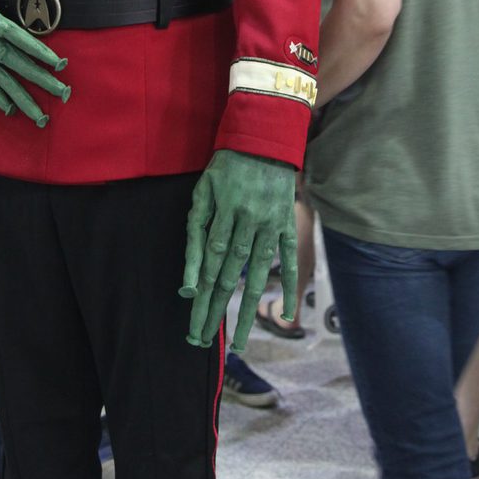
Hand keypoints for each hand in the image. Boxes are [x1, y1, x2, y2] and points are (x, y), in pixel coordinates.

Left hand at [180, 149, 296, 351]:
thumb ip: (195, 234)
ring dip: (247, 310)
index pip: (209, 268)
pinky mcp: (287, 224)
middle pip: (229, 277)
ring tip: (240, 341)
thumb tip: (189, 280)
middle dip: (215, 311)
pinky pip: (289, 260)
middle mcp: (248, 225)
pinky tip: (285, 313)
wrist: (263, 137)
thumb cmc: (225, 167)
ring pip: (257, 275)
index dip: (201, 299)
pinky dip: (289, 287)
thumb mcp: (202, 193)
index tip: (193, 326)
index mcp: (224, 216)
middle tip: (205, 340)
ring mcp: (271, 226)